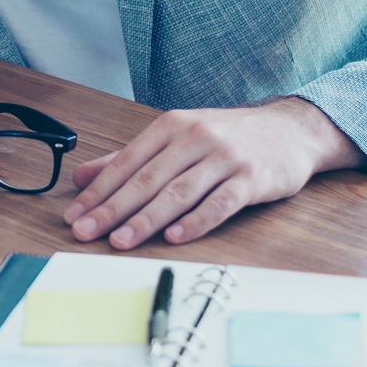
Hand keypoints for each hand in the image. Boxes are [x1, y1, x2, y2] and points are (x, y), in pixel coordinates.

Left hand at [61, 97, 364, 249]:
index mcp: (172, 126)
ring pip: (178, 192)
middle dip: (113, 208)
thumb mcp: (177, 136)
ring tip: (121, 241)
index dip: (99, 190)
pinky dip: (196, 221)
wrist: (291, 129)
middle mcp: (195, 138)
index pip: (127, 162)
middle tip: (86, 231)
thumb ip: (130, 158)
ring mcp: (224, 158)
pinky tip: (175, 236)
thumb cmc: (228, 137)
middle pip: (147, 179)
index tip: (75, 214)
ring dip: (147, 219)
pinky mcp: (251, 179)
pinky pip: (219, 203)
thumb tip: (82, 177)